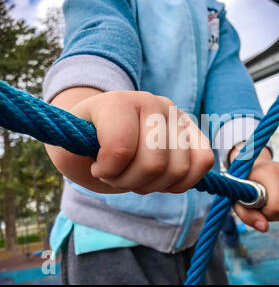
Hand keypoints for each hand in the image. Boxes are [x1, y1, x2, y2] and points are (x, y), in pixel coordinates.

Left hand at [45, 88, 214, 193]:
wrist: (106, 133)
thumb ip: (75, 150)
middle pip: (154, 163)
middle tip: (117, 174)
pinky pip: (204, 160)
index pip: (120, 147)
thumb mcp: (68, 149)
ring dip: (154, 184)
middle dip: (131, 181)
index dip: (106, 170)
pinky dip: (184, 181)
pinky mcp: (193, 132)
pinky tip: (163, 180)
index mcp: (118, 102)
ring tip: (138, 175)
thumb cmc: (86, 145)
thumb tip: (102, 157)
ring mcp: (176, 116)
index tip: (96, 167)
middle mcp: (152, 102)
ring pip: (179, 168)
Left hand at [229, 145, 278, 231]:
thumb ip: (247, 214)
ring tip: (267, 203)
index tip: (256, 206)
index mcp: (269, 172)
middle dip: (272, 215)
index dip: (266, 213)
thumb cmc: (244, 184)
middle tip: (260, 206)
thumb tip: (264, 228)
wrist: (254, 167)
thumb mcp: (238, 198)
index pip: (277, 205)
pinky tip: (276, 202)